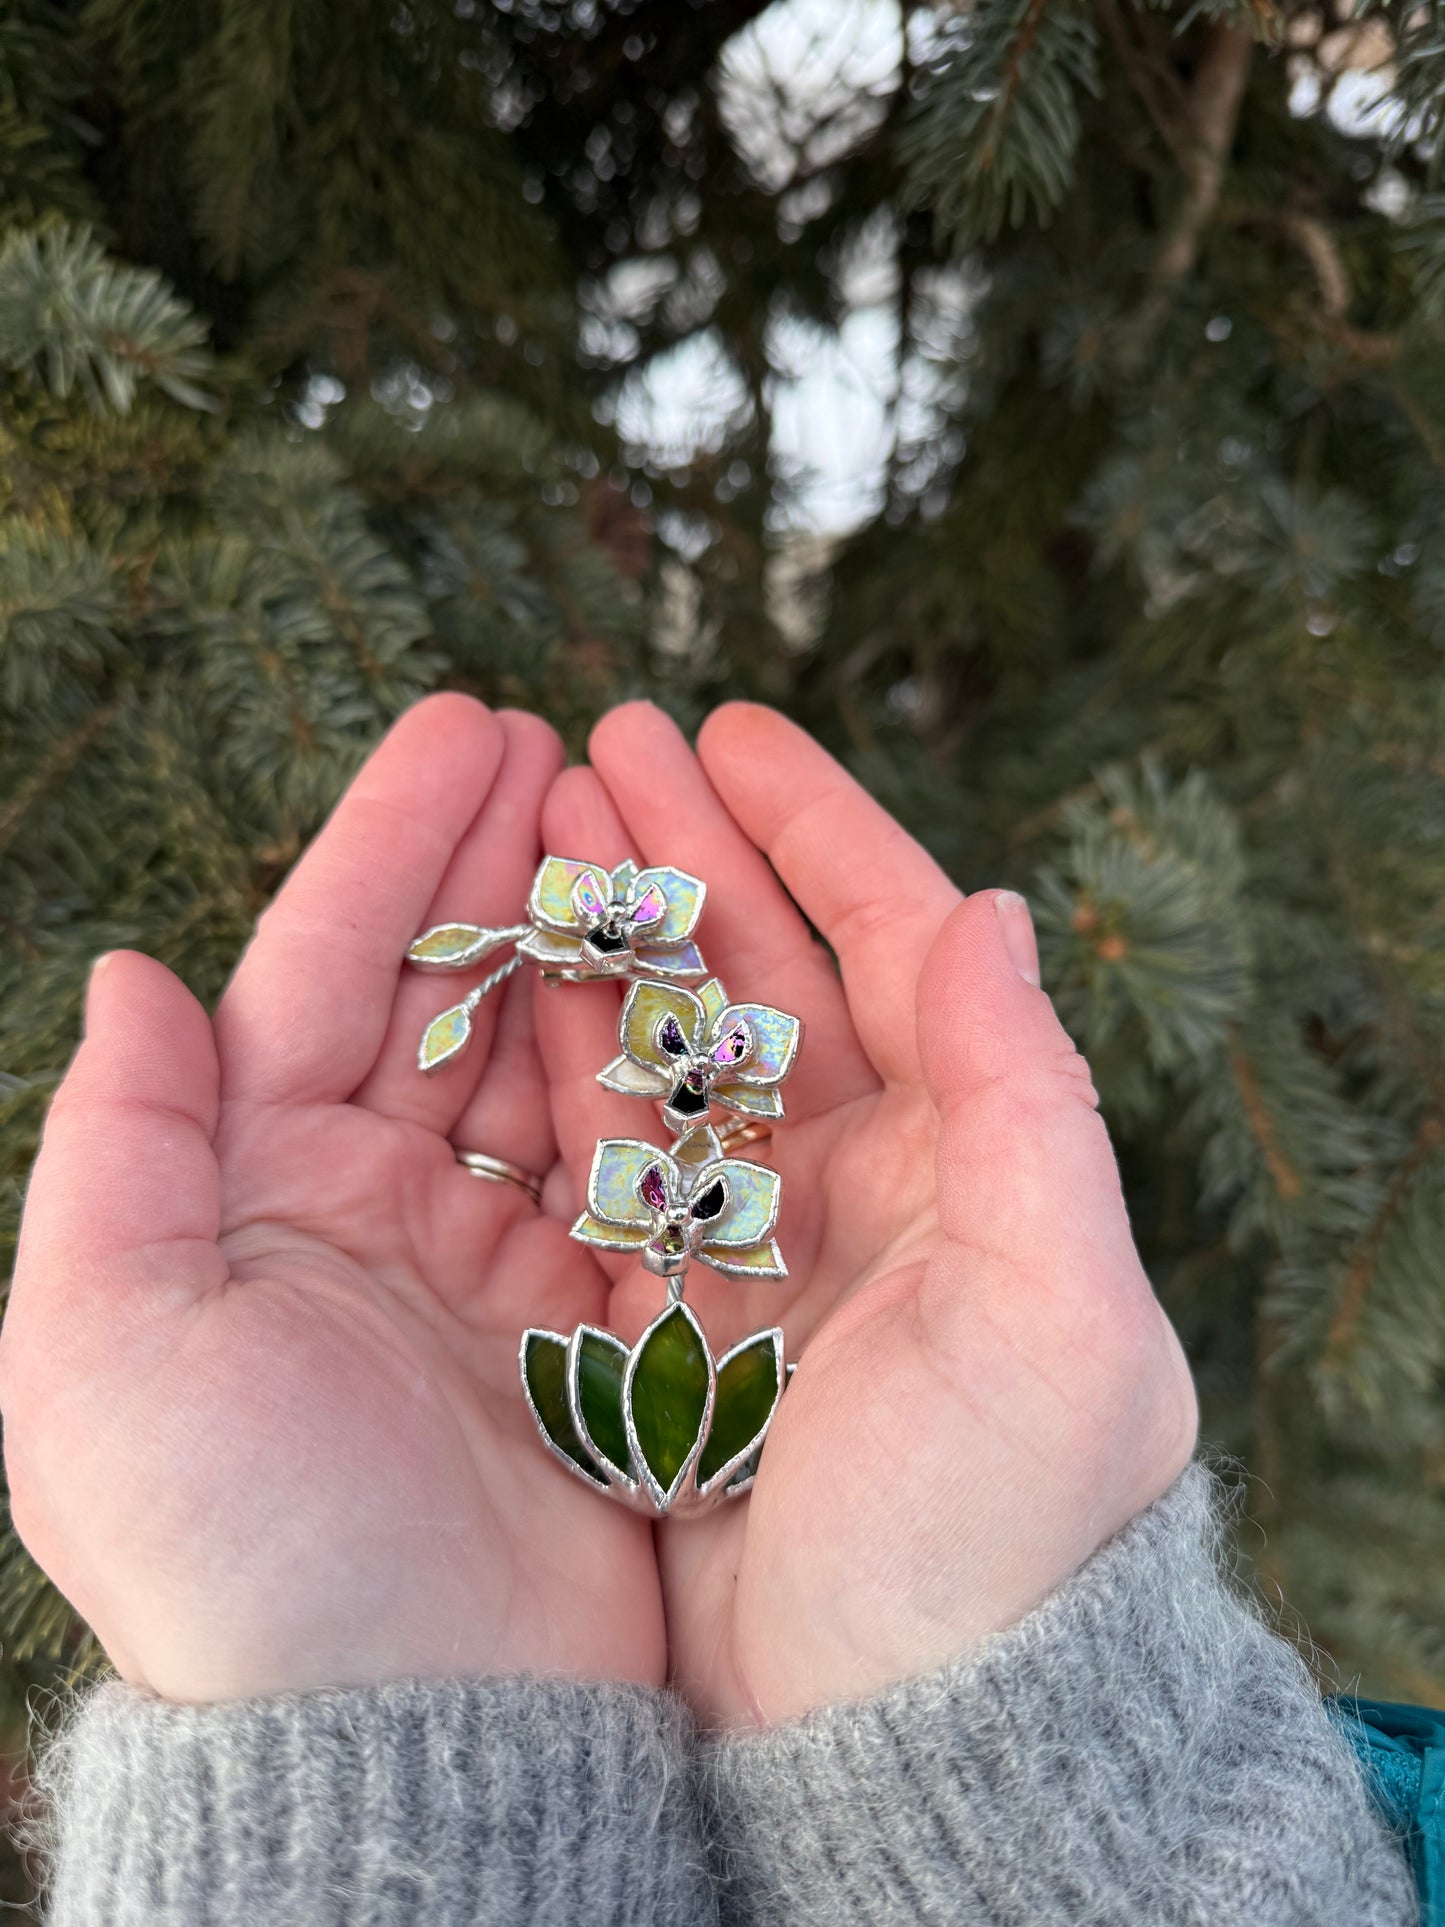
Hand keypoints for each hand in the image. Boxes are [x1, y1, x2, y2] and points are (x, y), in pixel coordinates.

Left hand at [0, 695, 664, 1702]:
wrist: (409, 1744)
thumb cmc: (240, 1554)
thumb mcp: (106, 1351)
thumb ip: (114, 1152)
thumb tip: (129, 975)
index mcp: (247, 1194)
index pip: (326, 974)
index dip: (393, 843)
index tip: (472, 725)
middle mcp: (362, 1213)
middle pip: (442, 992)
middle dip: (498, 863)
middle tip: (567, 739)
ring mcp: (483, 1264)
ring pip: (545, 1056)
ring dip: (587, 941)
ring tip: (642, 825)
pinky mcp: (587, 1323)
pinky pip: (629, 1156)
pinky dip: (659, 1064)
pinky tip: (699, 977)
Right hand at [541, 703, 1197, 1725]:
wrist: (895, 1735)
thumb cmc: (998, 1531)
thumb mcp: (1051, 1314)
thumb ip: (1033, 1103)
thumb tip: (995, 906)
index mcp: (970, 1156)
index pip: (895, 944)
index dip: (815, 828)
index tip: (731, 727)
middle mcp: (868, 1182)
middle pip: (762, 971)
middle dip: (686, 852)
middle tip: (599, 741)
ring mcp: (757, 1243)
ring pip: (669, 1046)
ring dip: (608, 937)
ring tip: (532, 831)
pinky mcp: (668, 1316)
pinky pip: (603, 1158)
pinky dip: (556, 1066)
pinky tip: (501, 987)